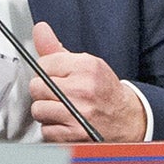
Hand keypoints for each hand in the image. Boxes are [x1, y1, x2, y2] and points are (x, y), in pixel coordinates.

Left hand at [27, 23, 146, 143]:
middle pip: (37, 87)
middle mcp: (83, 89)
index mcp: (87, 67)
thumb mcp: (86, 64)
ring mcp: (79, 114)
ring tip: (61, 109)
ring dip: (46, 111)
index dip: (46, 72)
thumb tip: (40, 29)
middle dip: (43, 91)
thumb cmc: (103, 91)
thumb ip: (57, 49)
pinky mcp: (75, 134)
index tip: (56, 77)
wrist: (127, 119)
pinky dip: (53, 128)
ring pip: (38, 109)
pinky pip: (46, 130)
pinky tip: (66, 123)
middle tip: (58, 94)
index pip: (44, 65)